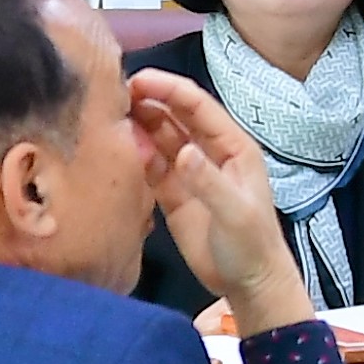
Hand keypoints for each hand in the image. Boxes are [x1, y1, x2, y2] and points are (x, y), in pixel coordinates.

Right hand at [125, 71, 313, 332]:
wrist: (249, 284)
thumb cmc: (252, 245)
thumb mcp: (235, 212)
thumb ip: (207, 181)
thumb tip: (182, 152)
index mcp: (234, 147)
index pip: (198, 107)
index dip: (170, 90)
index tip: (139, 80)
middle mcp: (211, 152)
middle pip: (177, 116)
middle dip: (150, 100)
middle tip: (116, 92)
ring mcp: (191, 172)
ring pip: (162, 138)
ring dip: (140, 124)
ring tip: (111, 113)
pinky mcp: (174, 194)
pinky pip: (153, 166)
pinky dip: (138, 155)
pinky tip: (120, 146)